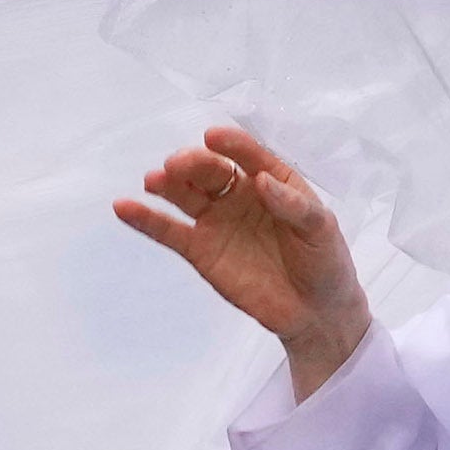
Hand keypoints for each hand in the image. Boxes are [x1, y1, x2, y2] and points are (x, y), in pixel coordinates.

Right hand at [117, 123, 374, 399]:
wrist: (315, 312)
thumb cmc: (325, 261)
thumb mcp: (321, 228)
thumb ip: (293, 204)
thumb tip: (262, 181)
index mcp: (272, 179)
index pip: (247, 155)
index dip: (231, 144)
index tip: (214, 137)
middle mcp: (238, 194)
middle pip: (209, 171)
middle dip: (193, 163)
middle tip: (178, 164)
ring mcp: (216, 221)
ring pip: (185, 194)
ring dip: (167, 183)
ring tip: (154, 179)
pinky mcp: (200, 251)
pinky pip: (168, 231)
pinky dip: (145, 219)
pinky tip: (124, 207)